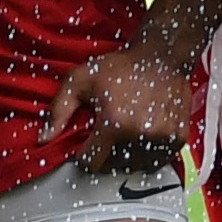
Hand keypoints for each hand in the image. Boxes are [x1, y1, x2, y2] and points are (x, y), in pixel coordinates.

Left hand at [49, 40, 205, 159]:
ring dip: (127, 156)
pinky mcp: (178, 138)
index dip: (85, 154)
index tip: (88, 143)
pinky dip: (149, 155)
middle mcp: (140, 135)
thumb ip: (58, 111)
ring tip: (126, 134)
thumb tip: (43, 139)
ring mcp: (162, 138)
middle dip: (106, 154)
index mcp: (114, 124)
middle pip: (113, 166)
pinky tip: (143, 137)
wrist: (163, 55)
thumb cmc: (120, 66)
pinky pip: (158, 161)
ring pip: (136, 166)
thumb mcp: (80, 80)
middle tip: (108, 134)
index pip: (90, 163)